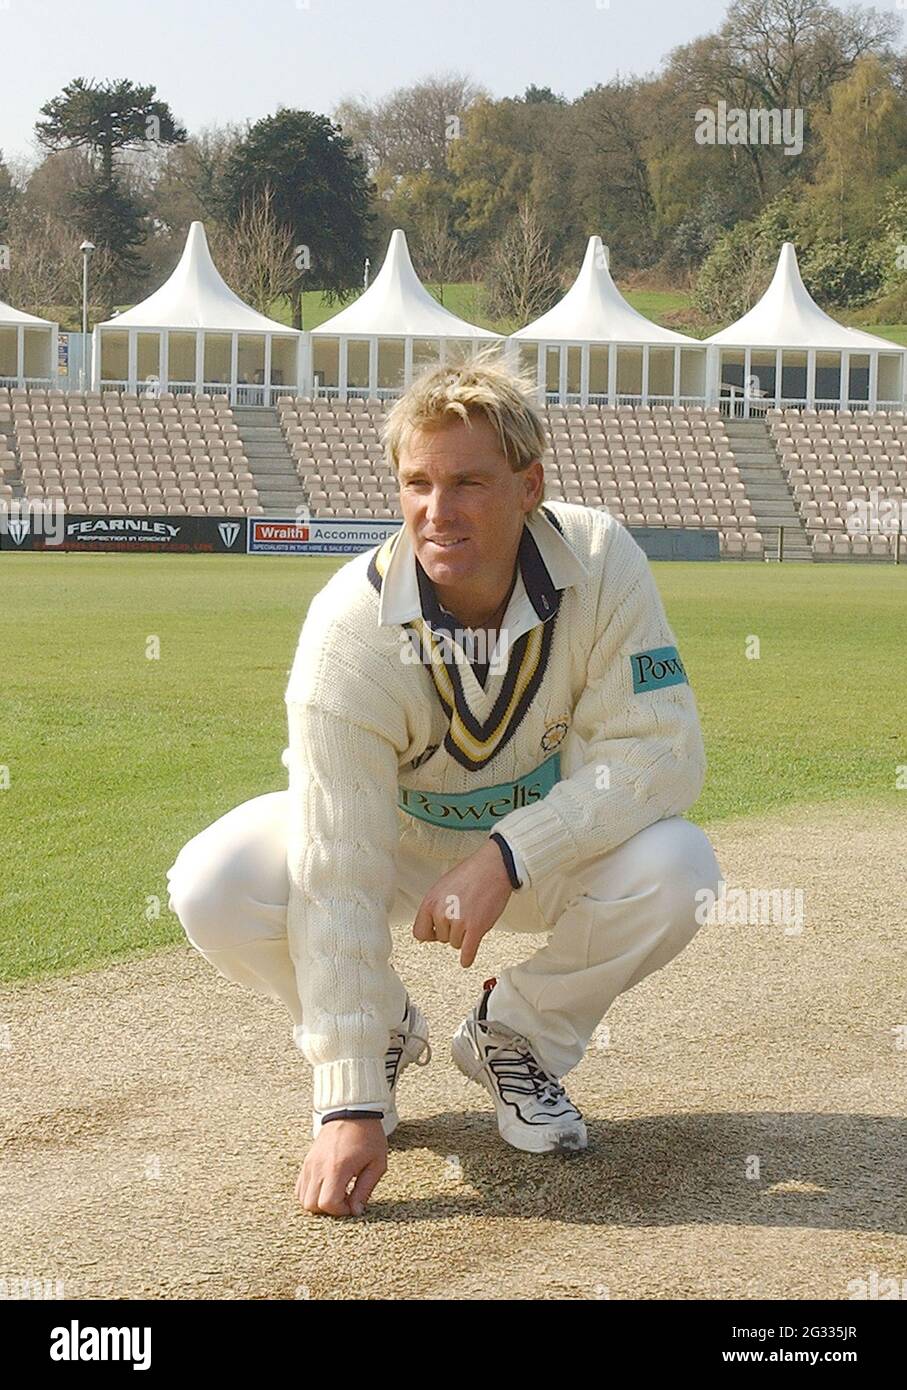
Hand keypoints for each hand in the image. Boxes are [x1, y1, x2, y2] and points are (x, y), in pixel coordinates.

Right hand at [296, 1118, 386, 1216]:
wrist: (352, 1112)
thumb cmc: (368, 1137)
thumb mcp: (376, 1164)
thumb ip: (365, 1190)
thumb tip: (356, 1212)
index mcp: (338, 1167)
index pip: (327, 1203)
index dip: (340, 1211)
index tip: (352, 1204)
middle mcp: (319, 1166)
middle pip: (311, 1205)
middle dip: (328, 1210)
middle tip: (344, 1199)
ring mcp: (310, 1163)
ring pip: (302, 1198)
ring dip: (318, 1202)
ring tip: (336, 1192)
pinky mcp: (307, 1161)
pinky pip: (300, 1187)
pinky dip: (310, 1193)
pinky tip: (327, 1187)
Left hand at [412, 839, 512, 966]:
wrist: (493, 867)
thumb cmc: (470, 873)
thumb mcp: (442, 887)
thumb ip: (434, 907)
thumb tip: (430, 928)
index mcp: (430, 902)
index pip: (420, 933)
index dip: (430, 933)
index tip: (437, 932)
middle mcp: (442, 913)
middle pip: (441, 939)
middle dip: (451, 931)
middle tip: (463, 914)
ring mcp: (459, 922)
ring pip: (456, 944)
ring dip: (464, 936)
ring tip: (473, 917)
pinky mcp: (476, 928)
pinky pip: (468, 951)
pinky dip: (467, 958)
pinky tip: (467, 960)